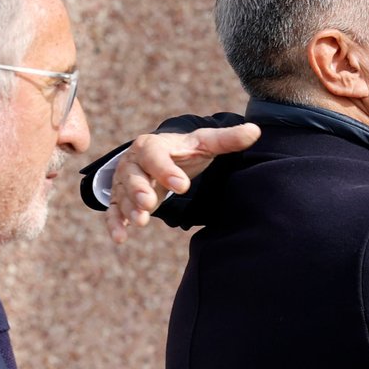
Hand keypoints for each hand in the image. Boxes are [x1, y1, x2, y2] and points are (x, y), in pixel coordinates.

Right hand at [106, 123, 260, 242]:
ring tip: (140, 222)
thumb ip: (226, 140)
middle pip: (133, 175)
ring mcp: (124, 181)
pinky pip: (113, 209)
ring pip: (123, 194)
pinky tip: (120, 238)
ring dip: (129, 209)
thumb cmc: (183, 151)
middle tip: (149, 203)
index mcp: (153, 146)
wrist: (158, 157)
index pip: (156, 155)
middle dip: (139, 189)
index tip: (182, 186)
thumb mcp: (203, 143)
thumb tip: (256, 131)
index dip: (166, 170)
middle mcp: (134, 162)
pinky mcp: (120, 197)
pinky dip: (114, 223)